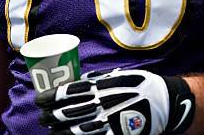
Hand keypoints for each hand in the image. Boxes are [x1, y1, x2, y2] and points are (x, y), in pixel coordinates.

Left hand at [36, 67, 174, 133]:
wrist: (163, 101)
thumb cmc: (139, 83)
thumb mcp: (117, 75)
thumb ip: (97, 79)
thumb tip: (77, 82)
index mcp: (101, 86)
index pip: (69, 92)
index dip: (51, 96)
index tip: (40, 99)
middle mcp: (102, 103)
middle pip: (69, 111)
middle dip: (51, 114)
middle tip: (41, 116)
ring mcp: (108, 121)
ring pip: (77, 128)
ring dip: (60, 130)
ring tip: (50, 129)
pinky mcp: (116, 134)